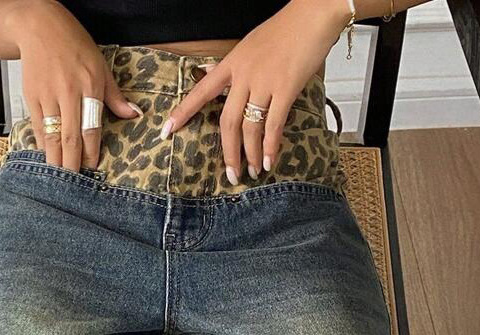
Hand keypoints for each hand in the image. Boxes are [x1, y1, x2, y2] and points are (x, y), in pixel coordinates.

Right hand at [12, 0, 142, 170]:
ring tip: (61, 176)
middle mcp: (68, 93)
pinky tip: (47, 157)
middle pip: (70, 138)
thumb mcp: (100, 66)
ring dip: (56, 160)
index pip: (91, 128)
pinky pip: (38, 128)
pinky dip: (43, 145)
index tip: (93, 169)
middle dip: (73, 164)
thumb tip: (133, 114)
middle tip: (75, 184)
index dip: (91, 153)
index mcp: (89, 86)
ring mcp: (48, 96)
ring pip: (52, 137)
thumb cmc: (73, 45)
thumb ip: (115, 95)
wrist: (40, 27)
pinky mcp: (31, 97)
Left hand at [159, 0, 350, 181]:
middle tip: (231, 174)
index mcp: (232, 63)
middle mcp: (244, 74)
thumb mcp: (252, 46)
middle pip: (227, 121)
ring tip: (254, 171)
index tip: (166, 130)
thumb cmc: (286, 30)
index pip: (201, 91)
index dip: (183, 112)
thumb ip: (237, 68)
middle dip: (229, 152)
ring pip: (249, 128)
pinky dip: (271, 146)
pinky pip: (273, 125)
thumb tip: (217, 78)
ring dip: (251, 154)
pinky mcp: (286, 88)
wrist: (313, 15)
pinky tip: (270, 160)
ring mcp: (264, 81)